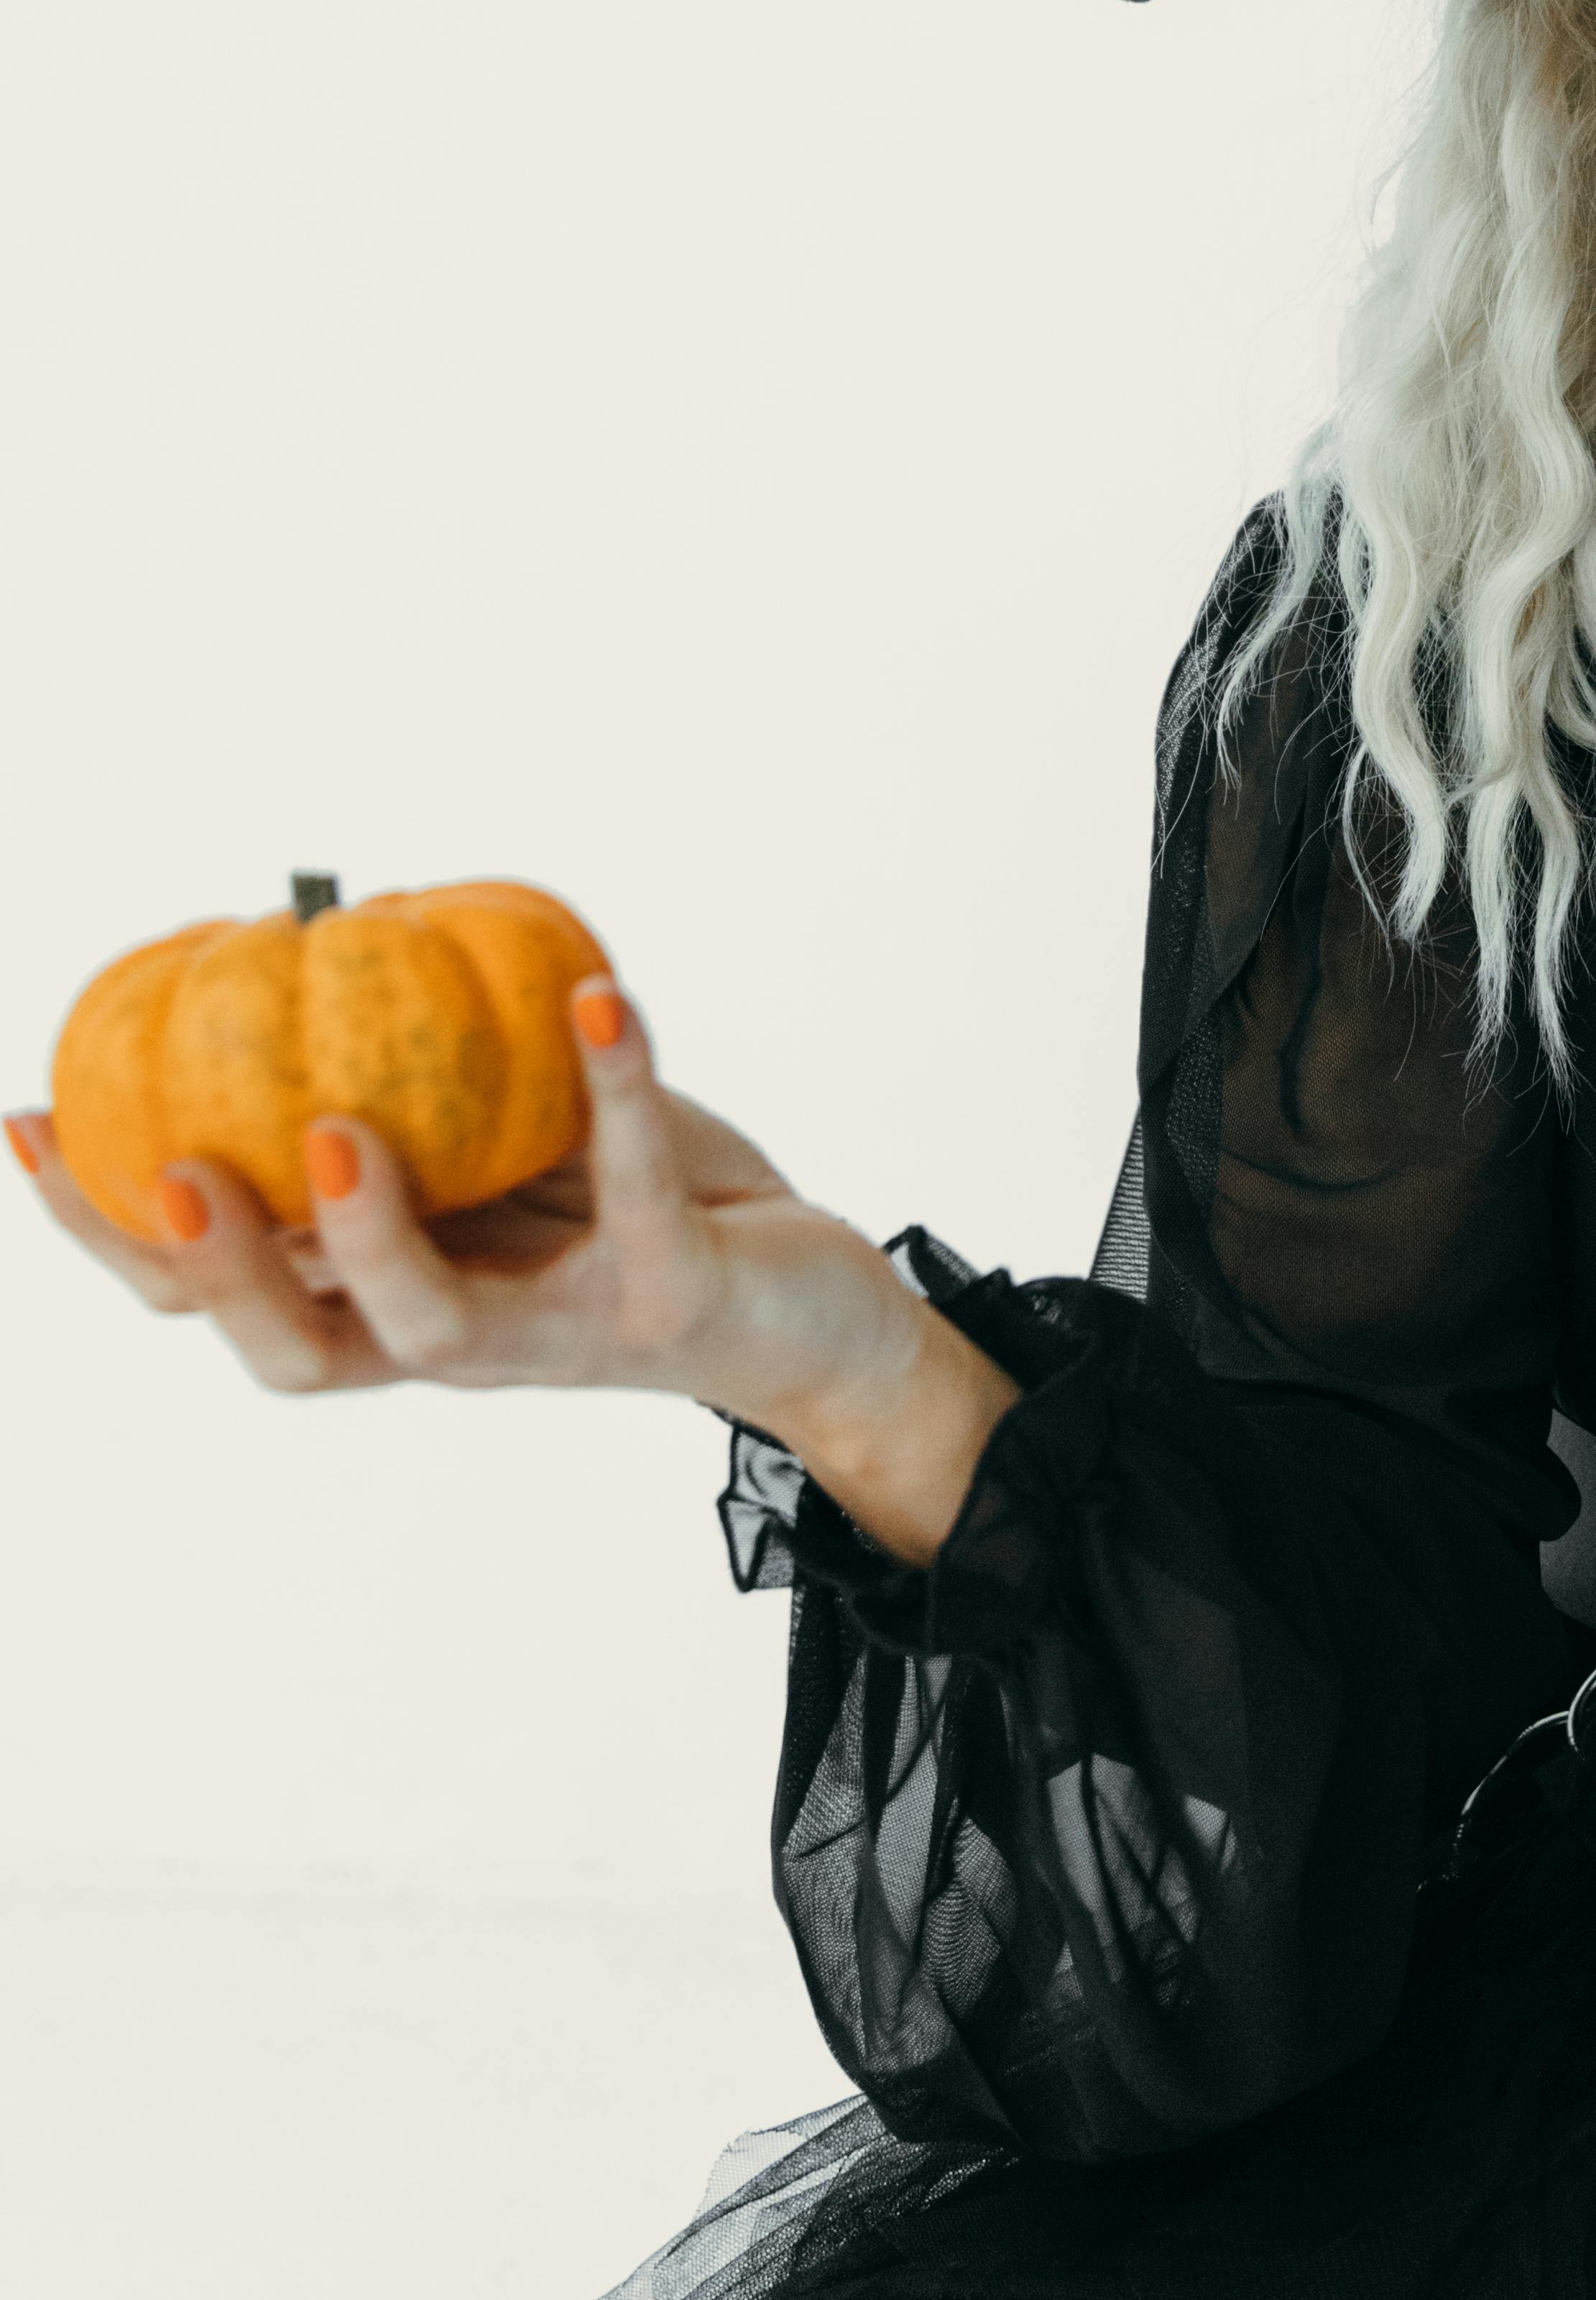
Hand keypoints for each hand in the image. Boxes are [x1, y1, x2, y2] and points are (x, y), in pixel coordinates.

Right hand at [8, 982, 1015, 1561]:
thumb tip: (307, 949)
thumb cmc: (632, 1212)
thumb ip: (411, 1098)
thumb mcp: (502, 1154)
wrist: (812, 1310)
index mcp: (387, 1303)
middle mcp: (458, 1343)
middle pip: (294, 1350)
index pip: (212, 1297)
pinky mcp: (675, 1301)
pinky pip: (641, 1188)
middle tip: (165, 1173)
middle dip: (217, 1273)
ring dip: (380, 1235)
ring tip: (340, 1126)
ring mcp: (565, 1336)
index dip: (108, 1228)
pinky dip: (621, 1087)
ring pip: (436, 1329)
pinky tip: (598, 995)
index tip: (27, 1116)